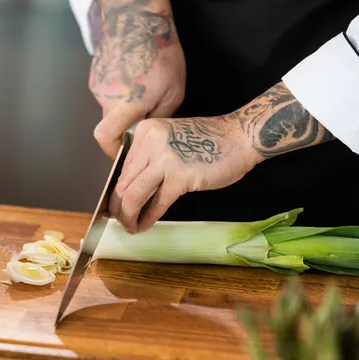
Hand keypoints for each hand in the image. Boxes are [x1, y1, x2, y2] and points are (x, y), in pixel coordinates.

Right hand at [89, 0, 185, 157]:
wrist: (136, 14)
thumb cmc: (160, 51)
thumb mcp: (173, 90)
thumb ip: (159, 117)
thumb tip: (148, 134)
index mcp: (127, 102)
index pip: (106, 137)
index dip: (113, 150)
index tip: (124, 152)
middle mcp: (107, 96)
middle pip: (111, 125)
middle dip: (126, 126)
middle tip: (146, 114)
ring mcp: (98, 84)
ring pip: (110, 108)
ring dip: (125, 107)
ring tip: (144, 88)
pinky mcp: (95, 74)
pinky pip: (108, 93)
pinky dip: (120, 92)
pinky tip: (134, 76)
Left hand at [109, 114, 262, 232]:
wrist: (240, 137)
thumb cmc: (211, 143)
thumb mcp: (171, 142)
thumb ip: (151, 160)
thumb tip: (132, 191)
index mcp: (146, 132)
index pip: (124, 168)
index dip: (119, 192)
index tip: (118, 206)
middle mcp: (150, 142)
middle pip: (124, 183)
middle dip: (120, 208)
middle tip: (121, 222)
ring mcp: (164, 158)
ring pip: (133, 195)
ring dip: (129, 216)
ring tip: (130, 227)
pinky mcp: (179, 176)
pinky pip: (157, 203)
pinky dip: (148, 218)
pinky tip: (145, 225)